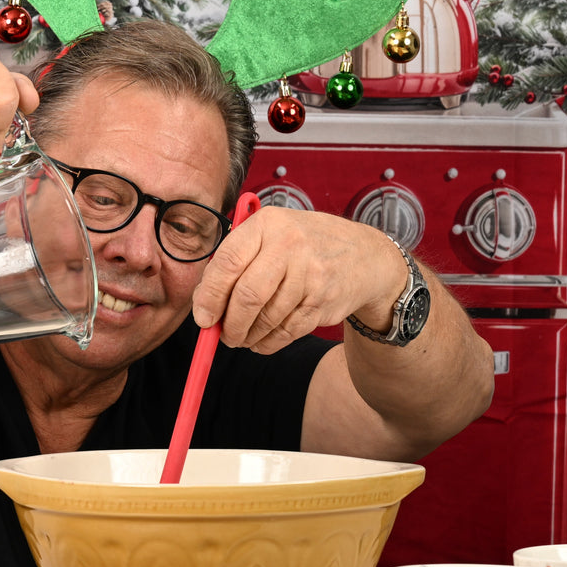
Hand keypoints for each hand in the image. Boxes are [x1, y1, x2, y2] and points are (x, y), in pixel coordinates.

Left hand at [190, 208, 406, 352]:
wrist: (364, 255)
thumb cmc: (302, 245)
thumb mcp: (270, 235)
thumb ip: (236, 261)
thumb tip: (203, 303)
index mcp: (267, 224)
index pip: (227, 262)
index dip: (209, 295)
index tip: (203, 317)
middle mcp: (289, 245)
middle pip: (247, 295)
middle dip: (229, 323)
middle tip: (222, 334)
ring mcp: (310, 273)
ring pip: (266, 318)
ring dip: (248, 335)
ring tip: (241, 337)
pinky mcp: (323, 300)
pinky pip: (286, 331)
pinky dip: (268, 342)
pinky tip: (260, 340)